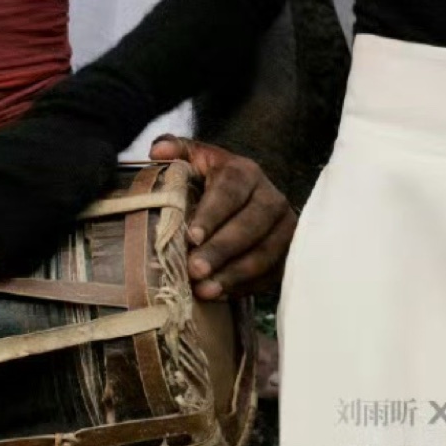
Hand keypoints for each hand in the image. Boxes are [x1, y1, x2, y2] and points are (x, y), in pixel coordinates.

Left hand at [152, 136, 298, 295]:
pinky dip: (244, 287)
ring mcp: (285, 228)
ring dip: (232, 275)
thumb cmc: (215, 184)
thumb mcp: (198, 161)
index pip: (230, 192)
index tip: (191, 237)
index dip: (211, 215)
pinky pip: (270, 275)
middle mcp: (272, 198)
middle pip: (249, 227)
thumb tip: (157, 150)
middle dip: (220, 250)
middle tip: (194, 270)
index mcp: (246, 173)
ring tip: (204, 290)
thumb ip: (177, 152)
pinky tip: (218, 295)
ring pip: (263, 255)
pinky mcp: (288, 254)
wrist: (251, 203)